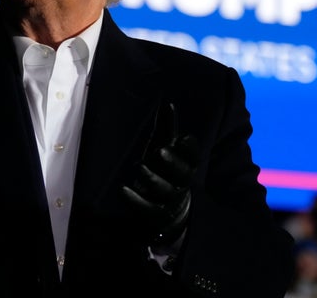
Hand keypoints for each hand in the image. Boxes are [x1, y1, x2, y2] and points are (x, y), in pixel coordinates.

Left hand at [122, 101, 198, 245]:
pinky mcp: (155, 216)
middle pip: (181, 174)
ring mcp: (169, 200)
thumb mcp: (166, 148)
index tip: (182, 138)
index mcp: (187, 165)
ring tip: (139, 167)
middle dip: (171, 163)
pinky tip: (123, 190)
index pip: (193, 157)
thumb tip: (167, 101)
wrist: (170, 212)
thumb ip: (167, 127)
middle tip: (159, 152)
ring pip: (164, 190)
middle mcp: (181, 183)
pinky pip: (147, 209)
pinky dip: (134, 200)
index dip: (190, 149)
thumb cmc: (166, 171)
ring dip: (152, 179)